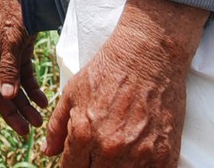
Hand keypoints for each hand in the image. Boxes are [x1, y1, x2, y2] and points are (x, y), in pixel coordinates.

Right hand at [0, 0, 46, 135]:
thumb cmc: (12, 10)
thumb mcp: (10, 38)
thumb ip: (8, 68)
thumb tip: (6, 95)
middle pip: (1, 92)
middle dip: (12, 113)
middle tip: (25, 132)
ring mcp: (7, 57)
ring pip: (14, 88)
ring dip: (25, 105)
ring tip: (38, 122)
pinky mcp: (21, 53)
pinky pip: (26, 78)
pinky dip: (33, 90)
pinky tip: (44, 101)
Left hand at [44, 0, 207, 166]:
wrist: (148, 57)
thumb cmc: (108, 72)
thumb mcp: (72, 94)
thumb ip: (57, 127)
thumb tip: (47, 152)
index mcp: (85, 135)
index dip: (71, 167)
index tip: (77, 162)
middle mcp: (111, 150)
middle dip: (92, 167)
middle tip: (96, 155)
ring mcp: (141, 156)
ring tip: (115, 155)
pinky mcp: (165, 156)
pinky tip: (136, 159)